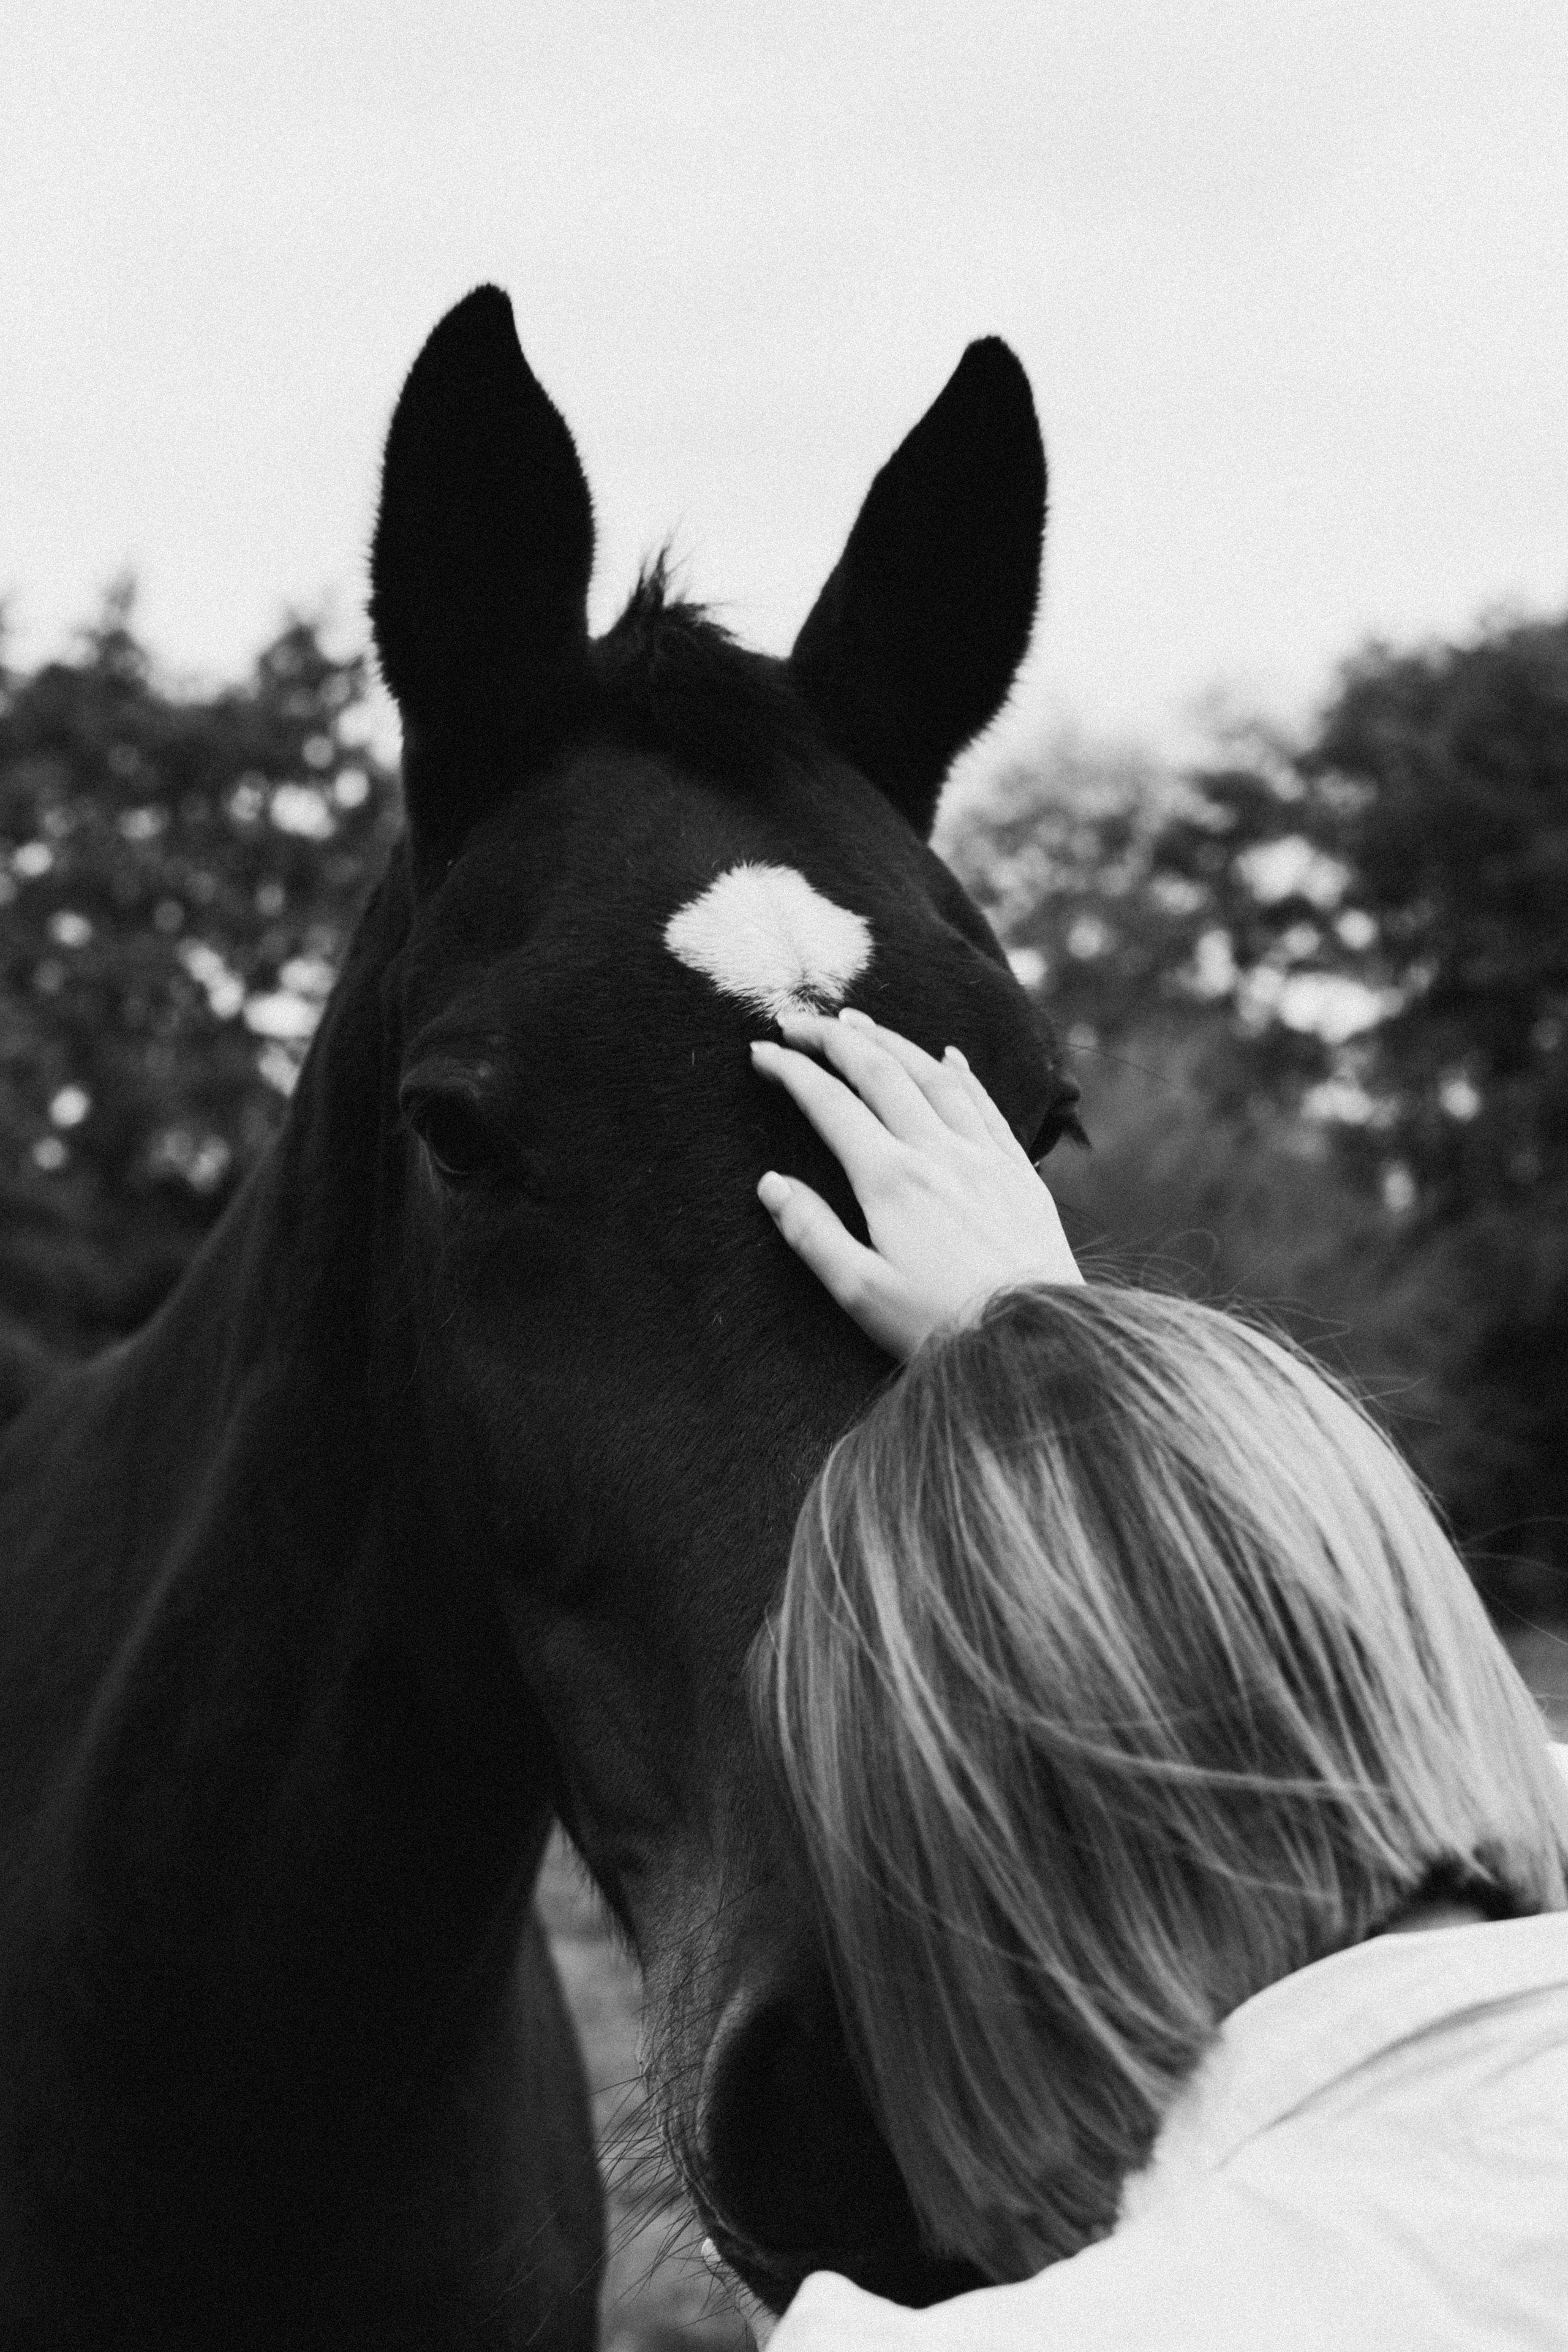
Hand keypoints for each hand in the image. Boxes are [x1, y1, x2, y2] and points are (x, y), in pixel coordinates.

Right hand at [750, 1008, 1081, 1358]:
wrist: (1035, 1341)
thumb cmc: (940, 1325)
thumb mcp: (860, 1293)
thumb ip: (812, 1233)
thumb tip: (770, 1184)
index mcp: (891, 1181)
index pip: (831, 1105)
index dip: (792, 1071)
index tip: (761, 1051)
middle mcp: (938, 1153)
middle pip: (880, 1073)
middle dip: (833, 1039)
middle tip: (798, 1020)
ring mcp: (984, 1157)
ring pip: (933, 1076)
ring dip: (892, 1043)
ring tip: (858, 1023)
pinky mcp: (1018, 1173)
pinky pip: (985, 1104)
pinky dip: (960, 1073)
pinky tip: (948, 1056)